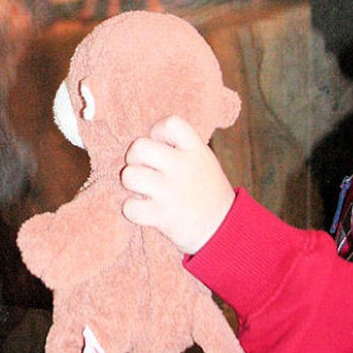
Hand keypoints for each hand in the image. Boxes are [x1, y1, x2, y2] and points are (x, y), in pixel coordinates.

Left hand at [121, 115, 234, 254]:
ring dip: (131, 184)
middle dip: (134, 158)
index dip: (158, 131)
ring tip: (142, 190)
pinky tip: (144, 209)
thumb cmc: (206, 192)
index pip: (171, 123)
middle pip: (139, 147)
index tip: (161, 145)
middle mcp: (183, 168)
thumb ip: (180, 148)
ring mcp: (171, 192)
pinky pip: (130, 207)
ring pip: (129, 175)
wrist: (223, 229)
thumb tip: (148, 139)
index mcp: (196, 151)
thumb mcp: (203, 161)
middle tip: (143, 169)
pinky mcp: (162, 216)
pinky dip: (132, 210)